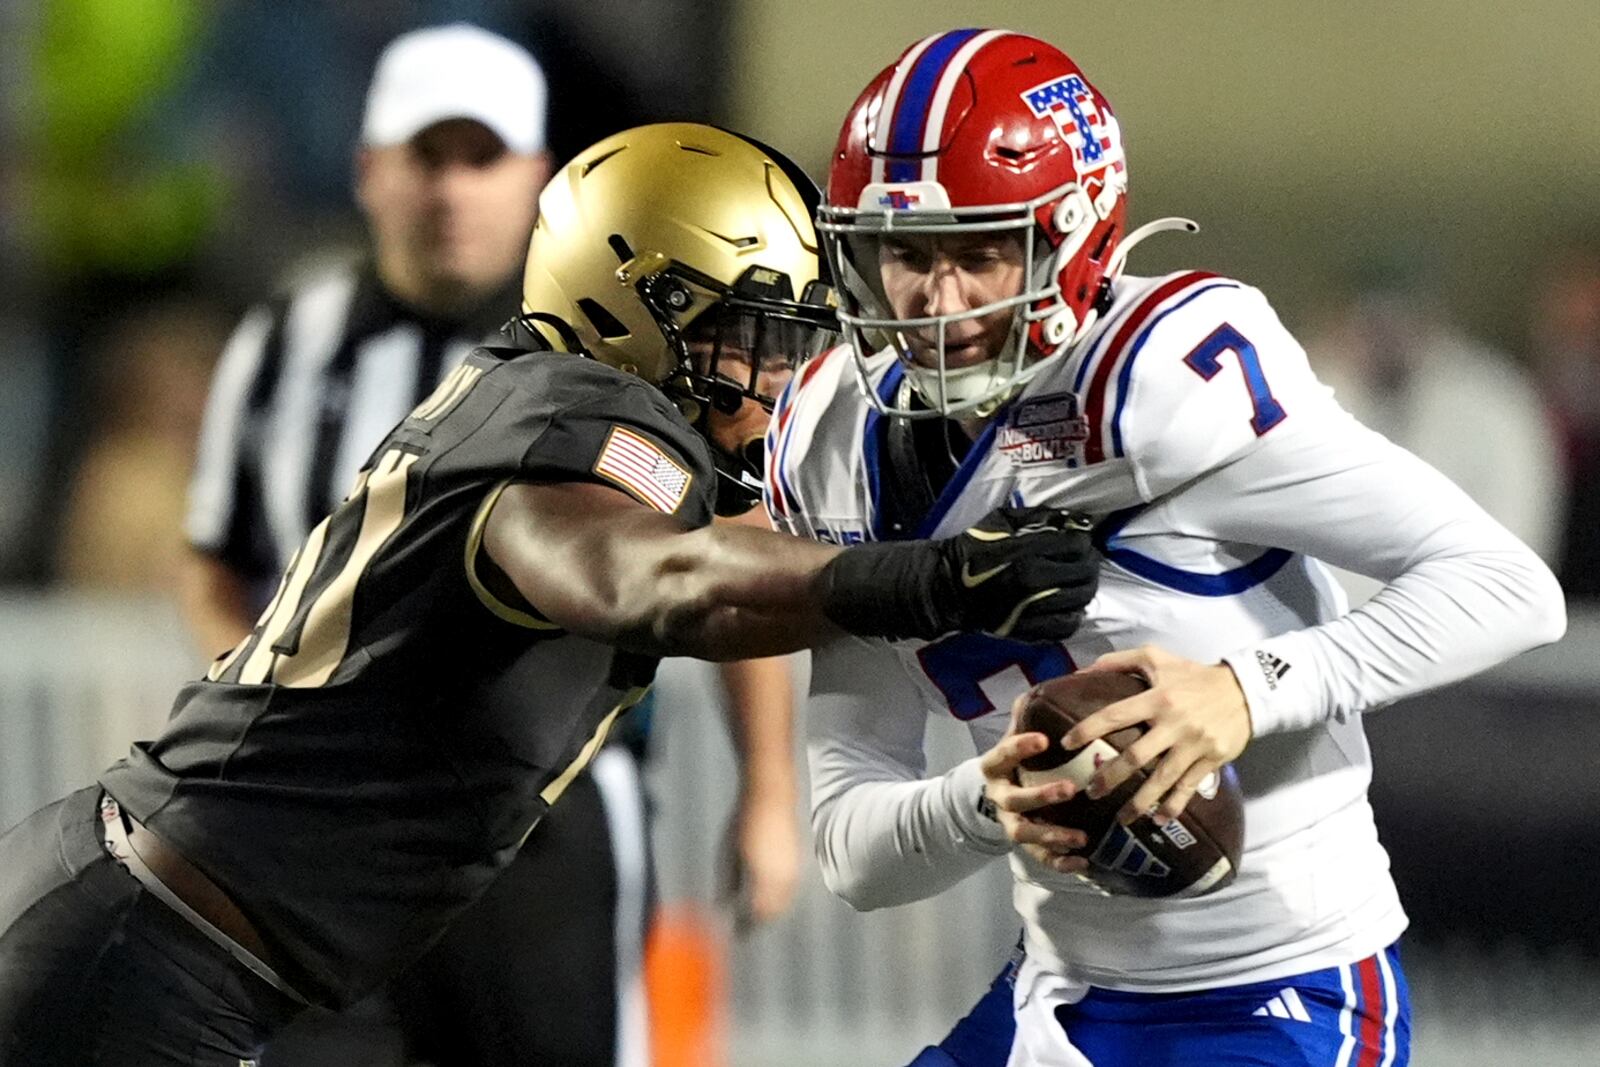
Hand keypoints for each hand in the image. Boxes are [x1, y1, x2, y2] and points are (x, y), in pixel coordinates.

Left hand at [718, 792, 800, 932]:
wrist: (772, 796)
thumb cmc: (743, 822)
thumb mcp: (727, 855)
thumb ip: (726, 884)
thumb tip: (723, 907)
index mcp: (764, 879)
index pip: (756, 915)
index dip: (744, 927)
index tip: (733, 932)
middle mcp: (783, 879)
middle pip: (771, 913)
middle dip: (756, 922)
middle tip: (741, 928)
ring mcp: (793, 871)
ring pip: (782, 904)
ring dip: (768, 911)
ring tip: (751, 913)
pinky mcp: (798, 864)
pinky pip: (788, 892)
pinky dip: (777, 900)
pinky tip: (765, 896)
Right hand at [939, 506, 1098, 640]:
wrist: (948, 587)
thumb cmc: (973, 548)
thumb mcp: (1001, 520)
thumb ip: (1037, 515)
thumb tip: (1071, 517)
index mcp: (1027, 552)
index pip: (1077, 544)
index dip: (1083, 538)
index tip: (1077, 537)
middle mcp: (1035, 581)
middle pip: (1085, 572)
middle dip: (1089, 561)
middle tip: (1083, 558)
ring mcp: (1033, 609)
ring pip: (1081, 598)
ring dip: (1086, 586)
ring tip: (1078, 580)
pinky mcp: (1029, 630)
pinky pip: (1066, 626)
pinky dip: (1075, 615)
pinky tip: (1070, 605)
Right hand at [978, 695, 1090, 874]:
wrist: (1001, 790)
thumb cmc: (1018, 757)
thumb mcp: (1019, 731)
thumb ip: (1028, 711)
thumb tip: (1050, 686)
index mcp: (994, 766)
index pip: (1002, 754)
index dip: (1020, 747)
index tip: (1043, 739)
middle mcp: (999, 796)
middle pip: (1015, 800)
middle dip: (1041, 796)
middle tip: (1069, 789)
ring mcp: (1011, 822)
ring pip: (1025, 833)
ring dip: (1052, 835)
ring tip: (1081, 837)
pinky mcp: (1027, 843)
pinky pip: (1040, 857)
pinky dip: (1060, 862)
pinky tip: (1083, 861)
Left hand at [1063, 646, 1251, 823]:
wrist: (1245, 690)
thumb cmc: (1193, 675)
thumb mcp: (1157, 658)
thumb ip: (1118, 661)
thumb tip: (1081, 671)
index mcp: (1156, 698)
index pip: (1114, 715)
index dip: (1088, 730)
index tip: (1067, 744)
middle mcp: (1173, 723)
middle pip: (1135, 756)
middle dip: (1110, 777)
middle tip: (1090, 792)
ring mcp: (1193, 744)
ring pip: (1162, 779)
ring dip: (1139, 802)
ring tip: (1120, 818)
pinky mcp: (1212, 759)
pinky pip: (1188, 787)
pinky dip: (1173, 805)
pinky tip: (1157, 819)